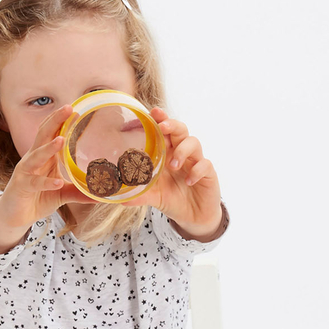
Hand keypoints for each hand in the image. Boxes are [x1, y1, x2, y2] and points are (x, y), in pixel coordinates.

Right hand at [0, 104, 87, 252]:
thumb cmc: (37, 198)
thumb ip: (79, 192)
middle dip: (55, 121)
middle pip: (43, 135)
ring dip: (49, 148)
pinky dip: (46, 182)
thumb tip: (101, 194)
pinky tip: (57, 182)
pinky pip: (35, 183)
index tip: (76, 109)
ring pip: (37, 156)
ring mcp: (26, 172)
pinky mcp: (22, 187)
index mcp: (44, 157)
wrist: (14, 216)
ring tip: (61, 140)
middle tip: (68, 108)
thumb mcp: (61, 193)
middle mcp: (33, 160)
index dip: (62, 120)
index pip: (51, 133)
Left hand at [124, 108, 223, 241]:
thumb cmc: (172, 198)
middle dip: (172, 125)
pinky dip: (197, 170)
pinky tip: (189, 181)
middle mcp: (181, 153)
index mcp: (167, 153)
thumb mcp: (153, 197)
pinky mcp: (208, 173)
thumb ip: (140, 194)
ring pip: (194, 142)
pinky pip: (205, 164)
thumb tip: (121, 199)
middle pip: (180, 130)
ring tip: (173, 165)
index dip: (160, 120)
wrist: (192, 217)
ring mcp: (195, 161)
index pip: (164, 131)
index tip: (153, 112)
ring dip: (183, 150)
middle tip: (163, 127)